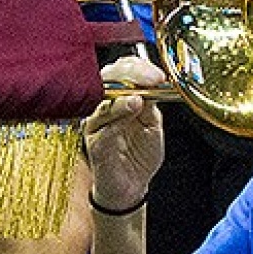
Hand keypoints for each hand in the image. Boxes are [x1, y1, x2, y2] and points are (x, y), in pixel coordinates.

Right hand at [84, 57, 166, 209]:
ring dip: (123, 96)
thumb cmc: (139, 154)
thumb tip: (153, 82)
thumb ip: (150, 102)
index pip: (121, 70)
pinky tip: (130, 110)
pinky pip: (103, 125)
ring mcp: (95, 123)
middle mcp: (102, 106)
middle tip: (153, 79)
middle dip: (131, 74)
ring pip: (103, 100)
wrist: (131, 186)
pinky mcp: (94, 142)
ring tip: (139, 98)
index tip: (158, 75)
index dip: (139, 67)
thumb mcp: (152, 123)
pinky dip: (117, 115)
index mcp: (117, 97)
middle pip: (108, 78)